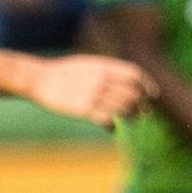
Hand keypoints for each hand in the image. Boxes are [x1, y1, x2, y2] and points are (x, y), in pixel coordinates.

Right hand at [27, 54, 154, 126]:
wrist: (39, 79)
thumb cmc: (64, 72)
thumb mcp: (88, 64)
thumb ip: (108, 71)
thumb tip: (128, 80)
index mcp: (103, 66)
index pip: (135, 75)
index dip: (147, 85)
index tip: (153, 95)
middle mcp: (101, 79)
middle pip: (133, 93)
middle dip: (143, 105)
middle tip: (144, 113)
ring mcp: (92, 94)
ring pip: (124, 108)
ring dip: (133, 116)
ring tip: (133, 121)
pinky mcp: (83, 109)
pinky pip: (107, 120)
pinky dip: (113, 126)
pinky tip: (111, 128)